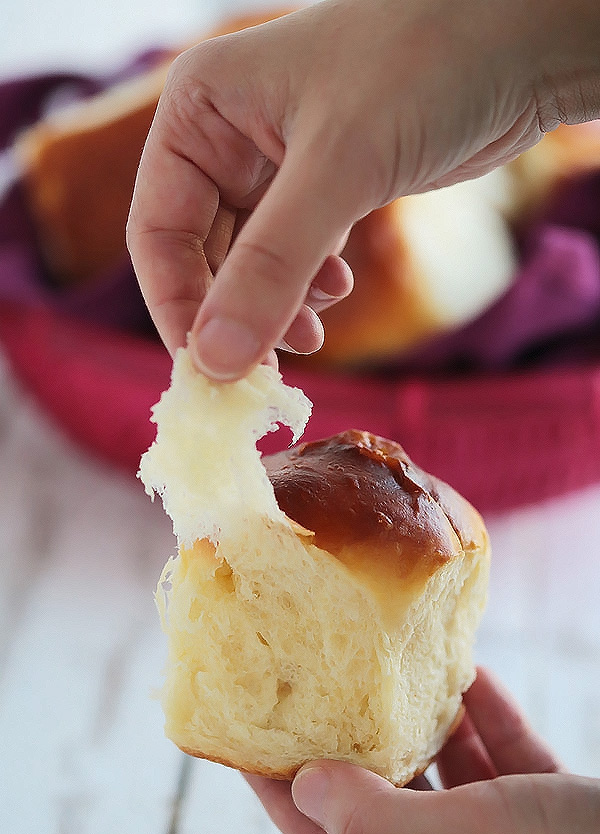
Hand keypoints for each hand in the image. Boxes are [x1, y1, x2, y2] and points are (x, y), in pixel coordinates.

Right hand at [127, 0, 599, 380]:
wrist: (518, 42)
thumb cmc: (424, 67)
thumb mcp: (339, 168)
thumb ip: (271, 268)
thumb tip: (215, 361)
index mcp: (201, 111)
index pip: (157, 230)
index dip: (177, 306)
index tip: (209, 369)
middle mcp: (228, 137)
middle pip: (201, 254)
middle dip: (233, 315)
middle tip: (263, 369)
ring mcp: (276, 164)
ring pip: (250, 262)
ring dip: (273, 308)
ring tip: (311, 336)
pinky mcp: (324, 185)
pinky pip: (293, 255)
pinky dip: (307, 287)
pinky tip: (336, 294)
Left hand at [245, 668, 599, 833]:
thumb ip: (381, 824)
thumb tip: (303, 782)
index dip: (274, 780)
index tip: (240, 725)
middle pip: (374, 793)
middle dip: (342, 734)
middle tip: (306, 674)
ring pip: (438, 767)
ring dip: (414, 713)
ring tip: (380, 661)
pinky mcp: (543, 811)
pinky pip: (497, 753)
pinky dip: (479, 711)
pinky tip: (465, 669)